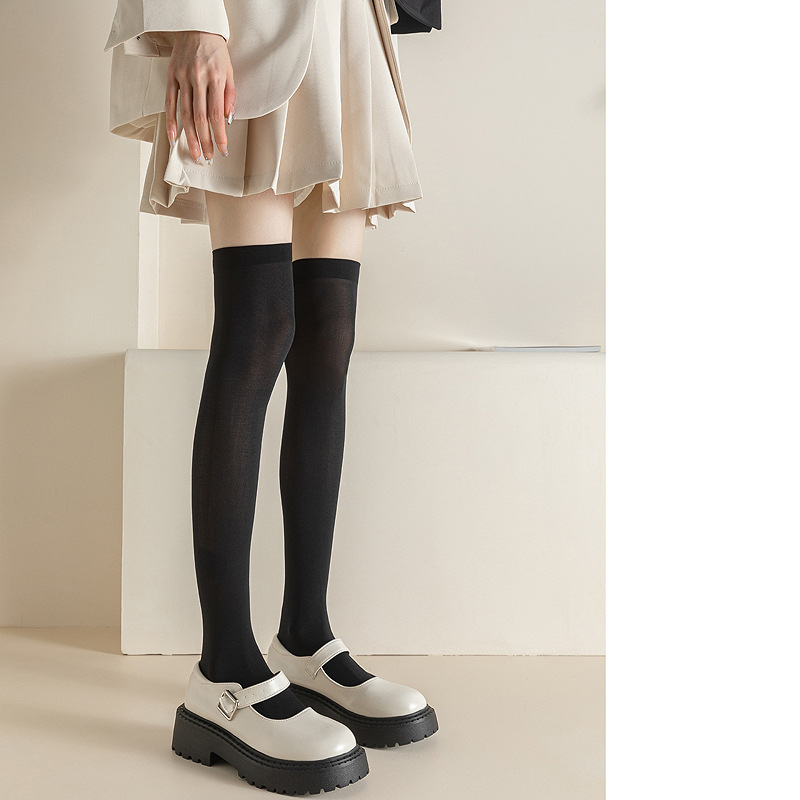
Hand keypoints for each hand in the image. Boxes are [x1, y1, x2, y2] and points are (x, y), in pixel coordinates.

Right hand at [165, 31, 235, 161]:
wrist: (197, 27)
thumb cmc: (216, 51)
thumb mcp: (230, 71)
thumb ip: (230, 95)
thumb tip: (228, 120)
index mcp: (216, 78)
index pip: (217, 114)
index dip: (219, 136)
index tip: (223, 150)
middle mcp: (198, 78)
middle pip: (200, 118)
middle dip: (205, 141)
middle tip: (208, 158)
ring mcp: (183, 77)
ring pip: (185, 114)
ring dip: (189, 137)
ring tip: (194, 153)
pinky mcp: (171, 76)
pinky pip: (170, 102)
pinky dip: (171, 122)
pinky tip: (173, 137)